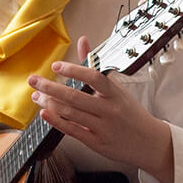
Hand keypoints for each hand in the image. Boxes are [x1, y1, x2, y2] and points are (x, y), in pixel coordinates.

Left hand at [30, 36, 175, 182]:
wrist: (149, 142)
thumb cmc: (129, 113)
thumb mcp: (116, 88)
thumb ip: (94, 65)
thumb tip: (82, 40)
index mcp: (115, 93)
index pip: (94, 77)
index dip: (74, 70)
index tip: (56, 66)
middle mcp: (109, 109)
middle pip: (75, 97)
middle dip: (50, 87)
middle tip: (33, 80)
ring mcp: (102, 127)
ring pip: (71, 113)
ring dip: (49, 103)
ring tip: (36, 95)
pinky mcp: (96, 142)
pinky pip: (73, 130)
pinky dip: (56, 121)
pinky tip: (44, 113)